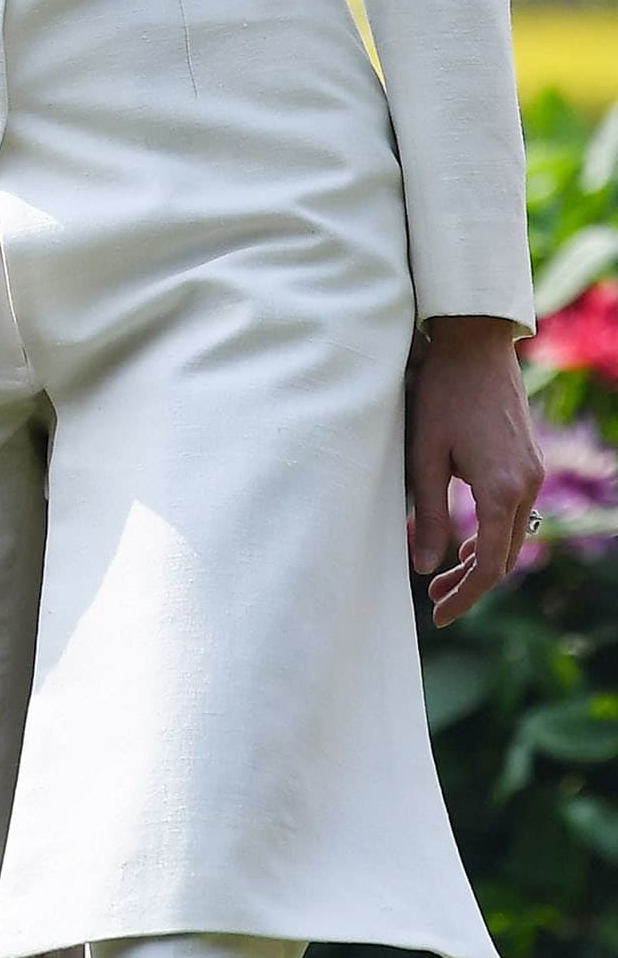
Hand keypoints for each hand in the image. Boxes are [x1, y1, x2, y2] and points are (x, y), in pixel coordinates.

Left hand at [407, 314, 543, 626]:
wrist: (474, 343)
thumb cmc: (442, 393)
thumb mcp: (425, 454)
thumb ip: (429, 514)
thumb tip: (425, 567)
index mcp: (503, 490)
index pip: (489, 565)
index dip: (464, 596)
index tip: (437, 615)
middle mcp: (527, 486)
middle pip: (504, 556)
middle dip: (470, 583)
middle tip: (434, 600)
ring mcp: (532, 472)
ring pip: (511, 535)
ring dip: (479, 558)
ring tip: (443, 575)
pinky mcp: (528, 460)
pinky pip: (513, 512)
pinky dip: (490, 533)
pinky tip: (465, 539)